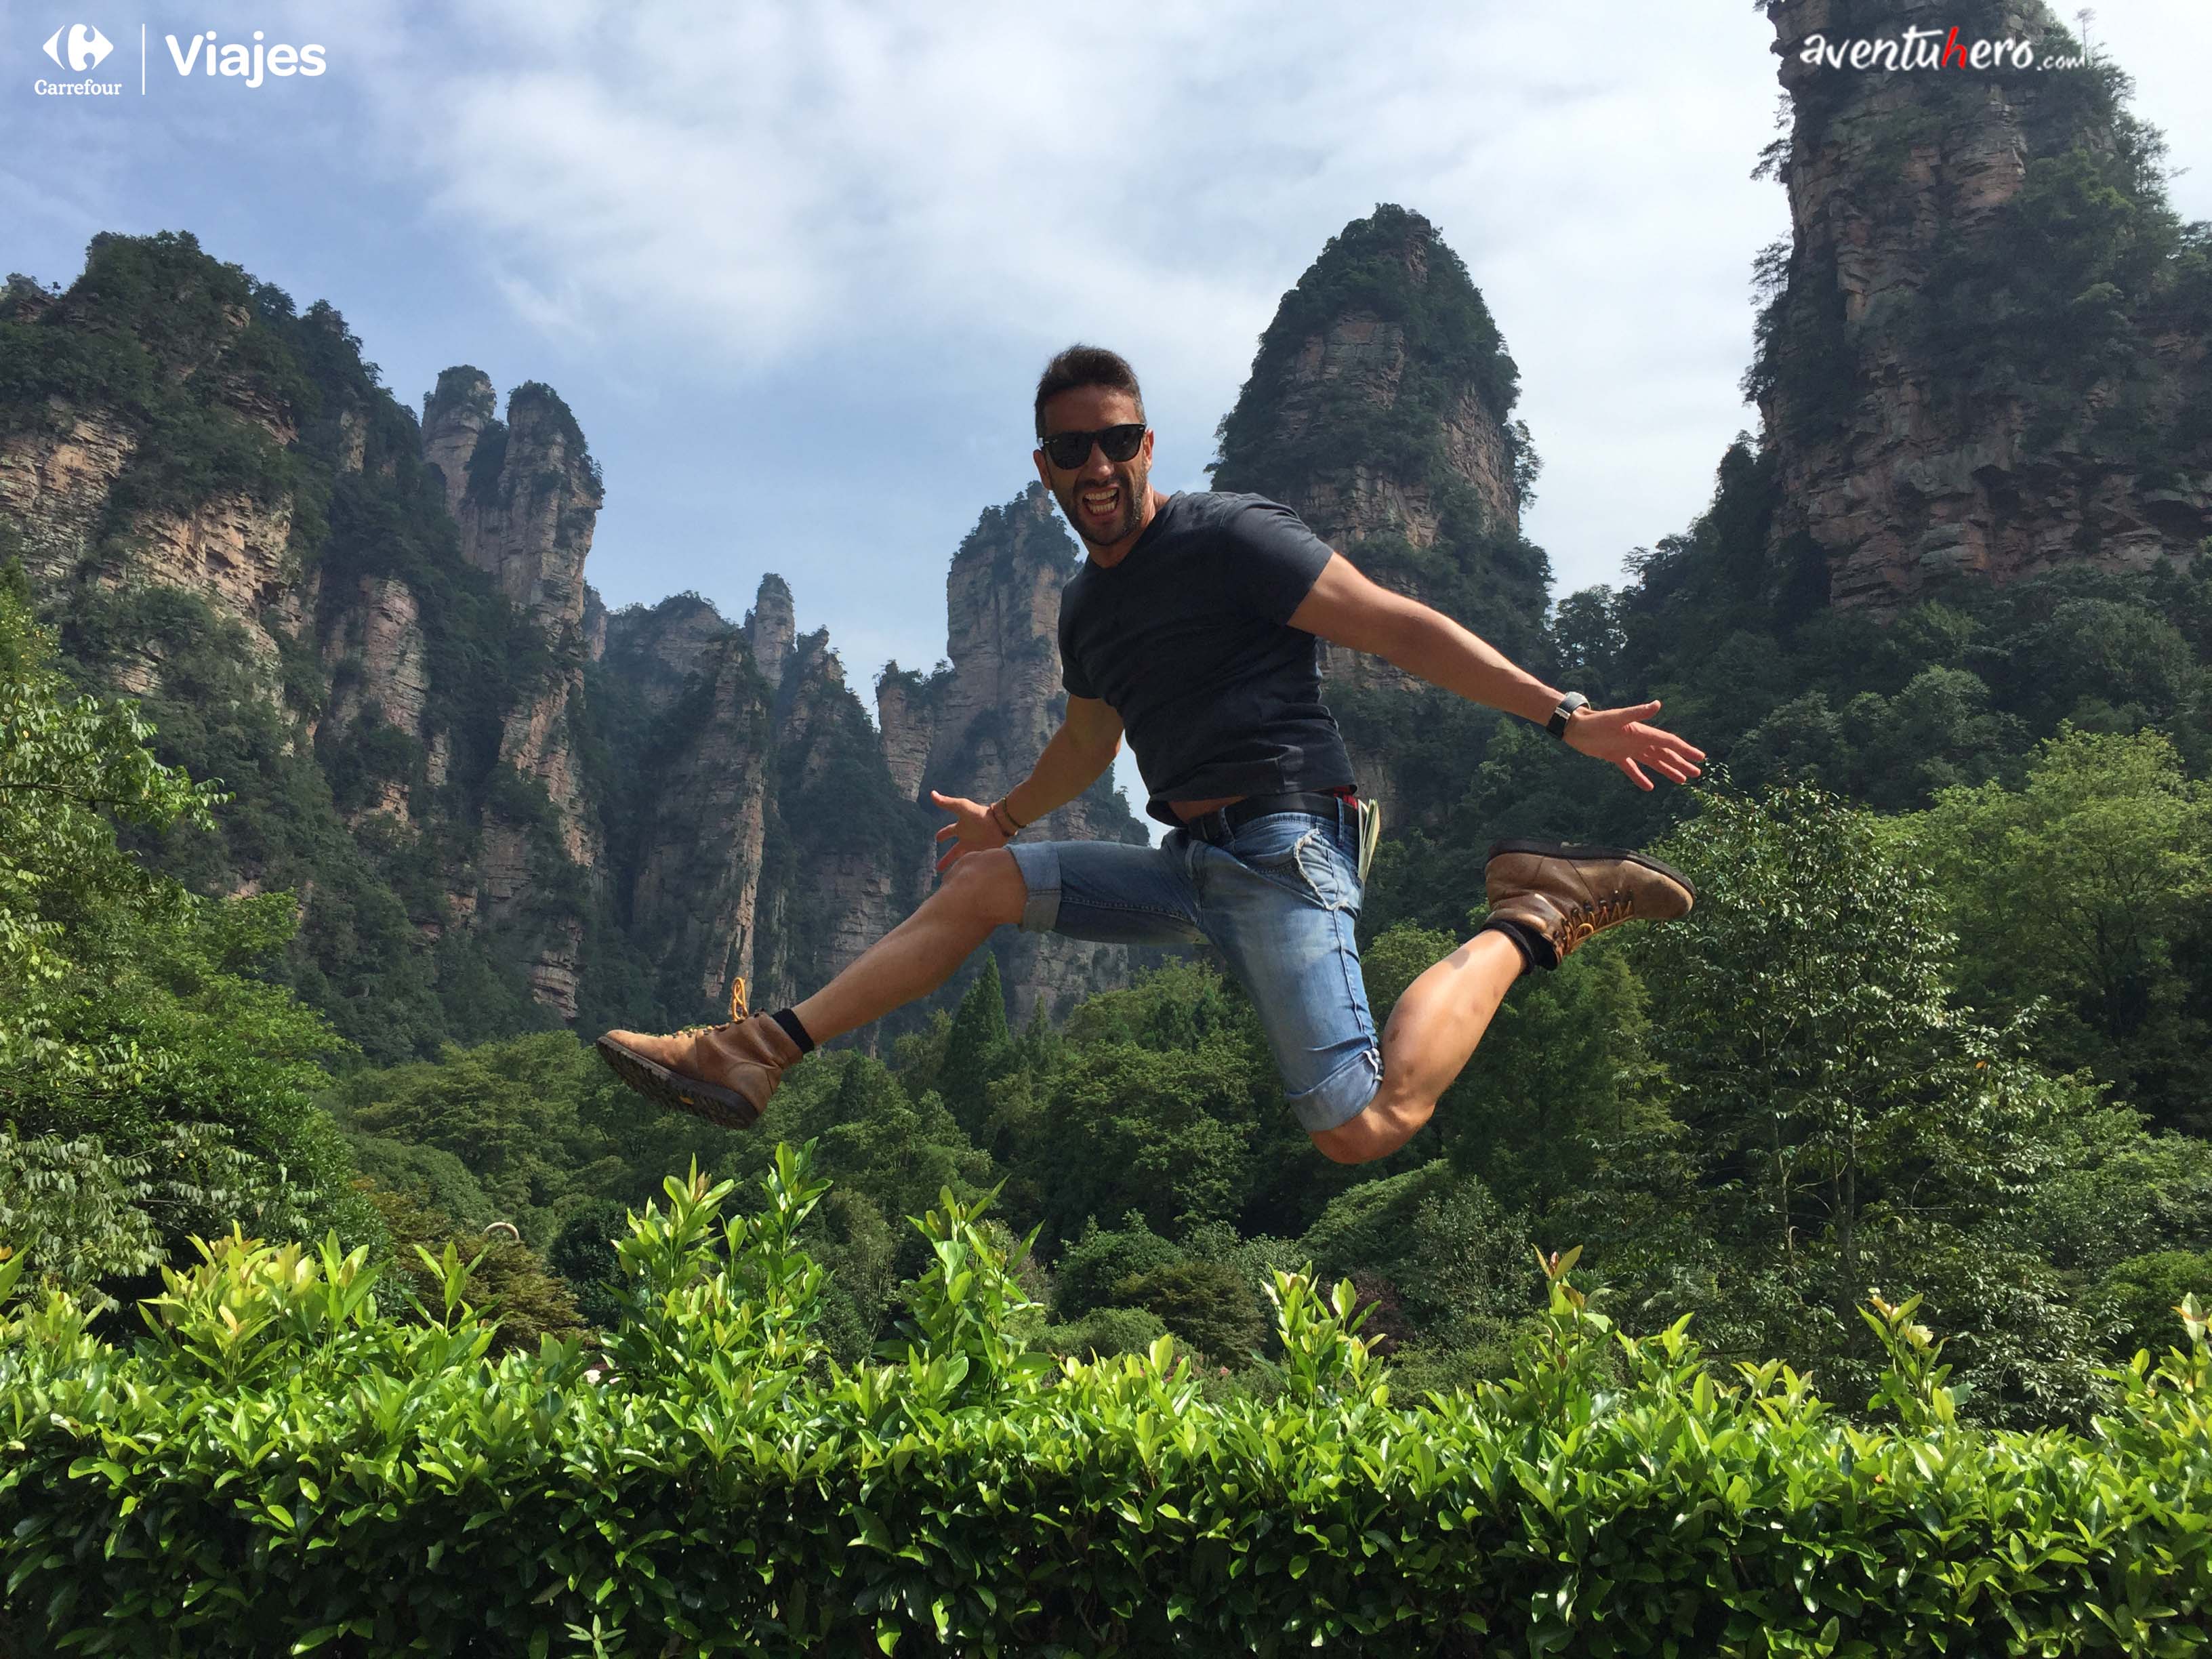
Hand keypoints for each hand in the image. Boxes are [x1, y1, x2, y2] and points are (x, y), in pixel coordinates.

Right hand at [930, 790, 1007, 872]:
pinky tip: (968, 879)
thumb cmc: (980, 814)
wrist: (1000, 823)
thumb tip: (931, 793)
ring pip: (964, 860)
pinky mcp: (984, 855)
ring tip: (953, 878)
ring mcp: (976, 848)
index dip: (941, 835)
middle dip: (947, 859)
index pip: (947, 832)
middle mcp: (967, 839)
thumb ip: (947, 802)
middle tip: (938, 868)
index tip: (936, 838)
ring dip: (958, 868)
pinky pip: (975, 864)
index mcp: (961, 829)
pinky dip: (971, 869)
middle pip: (954, 852)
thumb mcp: (961, 807)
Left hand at [1564, 699, 1704, 790]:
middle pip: (1665, 754)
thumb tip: (1657, 704)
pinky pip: (1632, 769)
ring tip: (1681, 780)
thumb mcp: (1618, 717)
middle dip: (1681, 763)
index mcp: (1642, 732)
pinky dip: (1641, 778)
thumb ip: (1638, 713)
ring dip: (1667, 770)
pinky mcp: (1616, 757)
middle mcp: (1638, 741)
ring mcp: (1628, 749)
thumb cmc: (1597, 721)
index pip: (1669, 742)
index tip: (1700, 757)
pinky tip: (1649, 787)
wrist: (1576, 728)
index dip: (1685, 750)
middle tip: (1696, 774)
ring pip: (1653, 762)